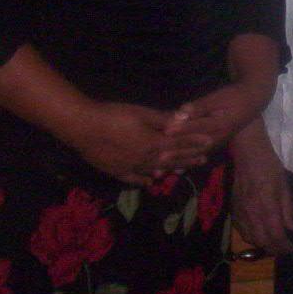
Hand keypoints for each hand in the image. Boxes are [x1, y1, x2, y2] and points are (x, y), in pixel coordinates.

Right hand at [64, 101, 195, 185]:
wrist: (82, 128)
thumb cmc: (113, 115)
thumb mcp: (141, 113)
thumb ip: (163, 119)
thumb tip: (184, 119)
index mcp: (153, 143)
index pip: (180, 143)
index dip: (195, 141)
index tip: (210, 142)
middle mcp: (145, 159)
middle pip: (171, 159)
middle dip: (189, 158)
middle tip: (203, 160)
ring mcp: (130, 168)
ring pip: (156, 170)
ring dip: (171, 170)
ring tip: (183, 171)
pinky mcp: (116, 171)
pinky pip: (134, 178)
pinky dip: (144, 179)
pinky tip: (150, 180)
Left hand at [159, 83, 255, 173]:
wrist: (251, 102)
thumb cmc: (233, 97)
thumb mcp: (218, 98)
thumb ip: (199, 107)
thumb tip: (182, 112)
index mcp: (218, 125)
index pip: (197, 128)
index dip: (181, 129)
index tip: (166, 132)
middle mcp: (217, 139)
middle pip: (194, 147)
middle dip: (176, 153)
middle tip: (159, 158)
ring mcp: (216, 144)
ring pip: (195, 155)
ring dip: (179, 163)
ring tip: (163, 170)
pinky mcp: (214, 145)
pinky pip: (199, 156)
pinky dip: (187, 163)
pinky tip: (176, 171)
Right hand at [230, 119, 292, 254]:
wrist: (247, 155)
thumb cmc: (270, 167)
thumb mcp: (284, 187)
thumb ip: (288, 210)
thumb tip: (292, 229)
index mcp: (266, 207)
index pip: (275, 235)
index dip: (283, 246)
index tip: (290, 248)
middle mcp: (251, 213)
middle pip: (262, 241)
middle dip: (273, 249)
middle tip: (283, 248)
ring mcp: (240, 213)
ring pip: (250, 238)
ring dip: (262, 244)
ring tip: (272, 243)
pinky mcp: (233, 210)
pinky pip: (241, 230)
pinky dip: (250, 236)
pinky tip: (258, 234)